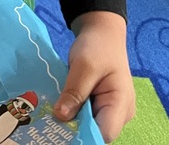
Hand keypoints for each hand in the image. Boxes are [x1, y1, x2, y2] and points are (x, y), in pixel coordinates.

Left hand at [55, 11, 134, 141]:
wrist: (102, 33)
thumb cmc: (97, 47)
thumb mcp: (84, 66)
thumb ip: (74, 92)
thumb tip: (61, 117)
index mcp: (121, 104)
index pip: (105, 133)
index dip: (83, 135)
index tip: (58, 128)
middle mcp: (119, 113)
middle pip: (96, 132)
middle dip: (73, 129)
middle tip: (47, 120)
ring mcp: (110, 110)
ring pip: (89, 125)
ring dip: (71, 121)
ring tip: (48, 114)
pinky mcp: (100, 105)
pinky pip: (86, 115)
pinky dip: (72, 113)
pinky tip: (56, 107)